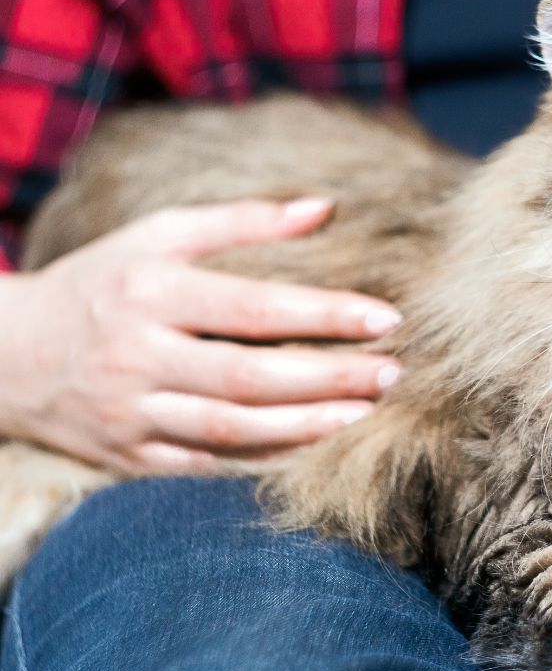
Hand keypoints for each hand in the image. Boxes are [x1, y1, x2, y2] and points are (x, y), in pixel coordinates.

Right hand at [0, 198, 402, 472]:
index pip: (254, 308)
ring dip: (308, 424)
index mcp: (150, 293)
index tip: (386, 318)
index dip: (325, 315)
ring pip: (234, 428)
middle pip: (252, 376)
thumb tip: (323, 207)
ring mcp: (133, 413)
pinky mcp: (130, 456)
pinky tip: (314, 444)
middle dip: (331, 377)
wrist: (5, 355)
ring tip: (365, 411)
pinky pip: (209, 463)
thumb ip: (239, 220)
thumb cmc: (100, 282)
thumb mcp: (156, 236)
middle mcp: (139, 355)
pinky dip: (265, 457)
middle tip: (393, 372)